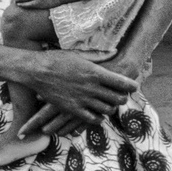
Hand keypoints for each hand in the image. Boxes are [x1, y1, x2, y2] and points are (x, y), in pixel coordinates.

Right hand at [18, 50, 136, 136]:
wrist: (37, 70)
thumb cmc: (58, 59)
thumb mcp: (79, 54)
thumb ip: (99, 55)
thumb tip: (115, 51)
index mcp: (95, 72)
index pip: (121, 82)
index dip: (131, 86)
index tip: (134, 86)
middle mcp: (91, 87)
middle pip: (118, 98)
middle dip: (123, 98)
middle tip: (122, 96)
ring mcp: (82, 99)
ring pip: (107, 110)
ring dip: (112, 108)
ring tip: (110, 105)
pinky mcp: (72, 109)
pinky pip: (92, 119)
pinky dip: (99, 118)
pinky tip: (99, 115)